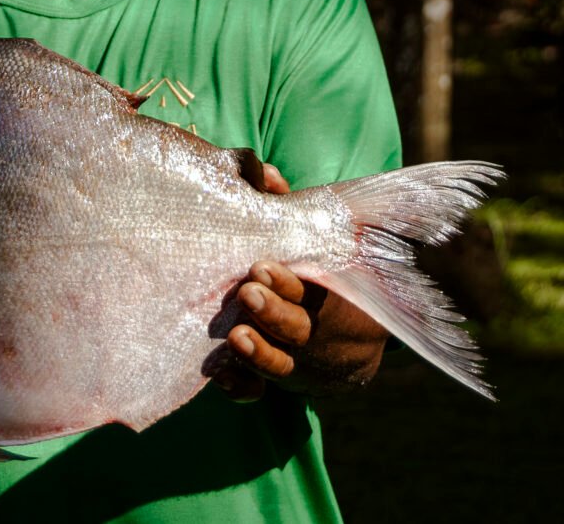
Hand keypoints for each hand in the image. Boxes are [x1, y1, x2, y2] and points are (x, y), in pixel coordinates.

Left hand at [204, 165, 388, 401]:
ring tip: (235, 337)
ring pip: (278, 364)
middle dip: (273, 313)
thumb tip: (264, 173)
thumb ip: (284, 207)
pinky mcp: (269, 381)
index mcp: (322, 294)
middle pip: (296, 328)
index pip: (312, 292)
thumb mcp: (307, 240)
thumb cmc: (313, 272)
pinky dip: (241, 389)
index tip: (261, 267)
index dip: (288, 284)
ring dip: (257, 353)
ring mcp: (291, 360)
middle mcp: (309, 331)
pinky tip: (221, 377)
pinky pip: (256, 393)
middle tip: (248, 294)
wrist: (346, 338)